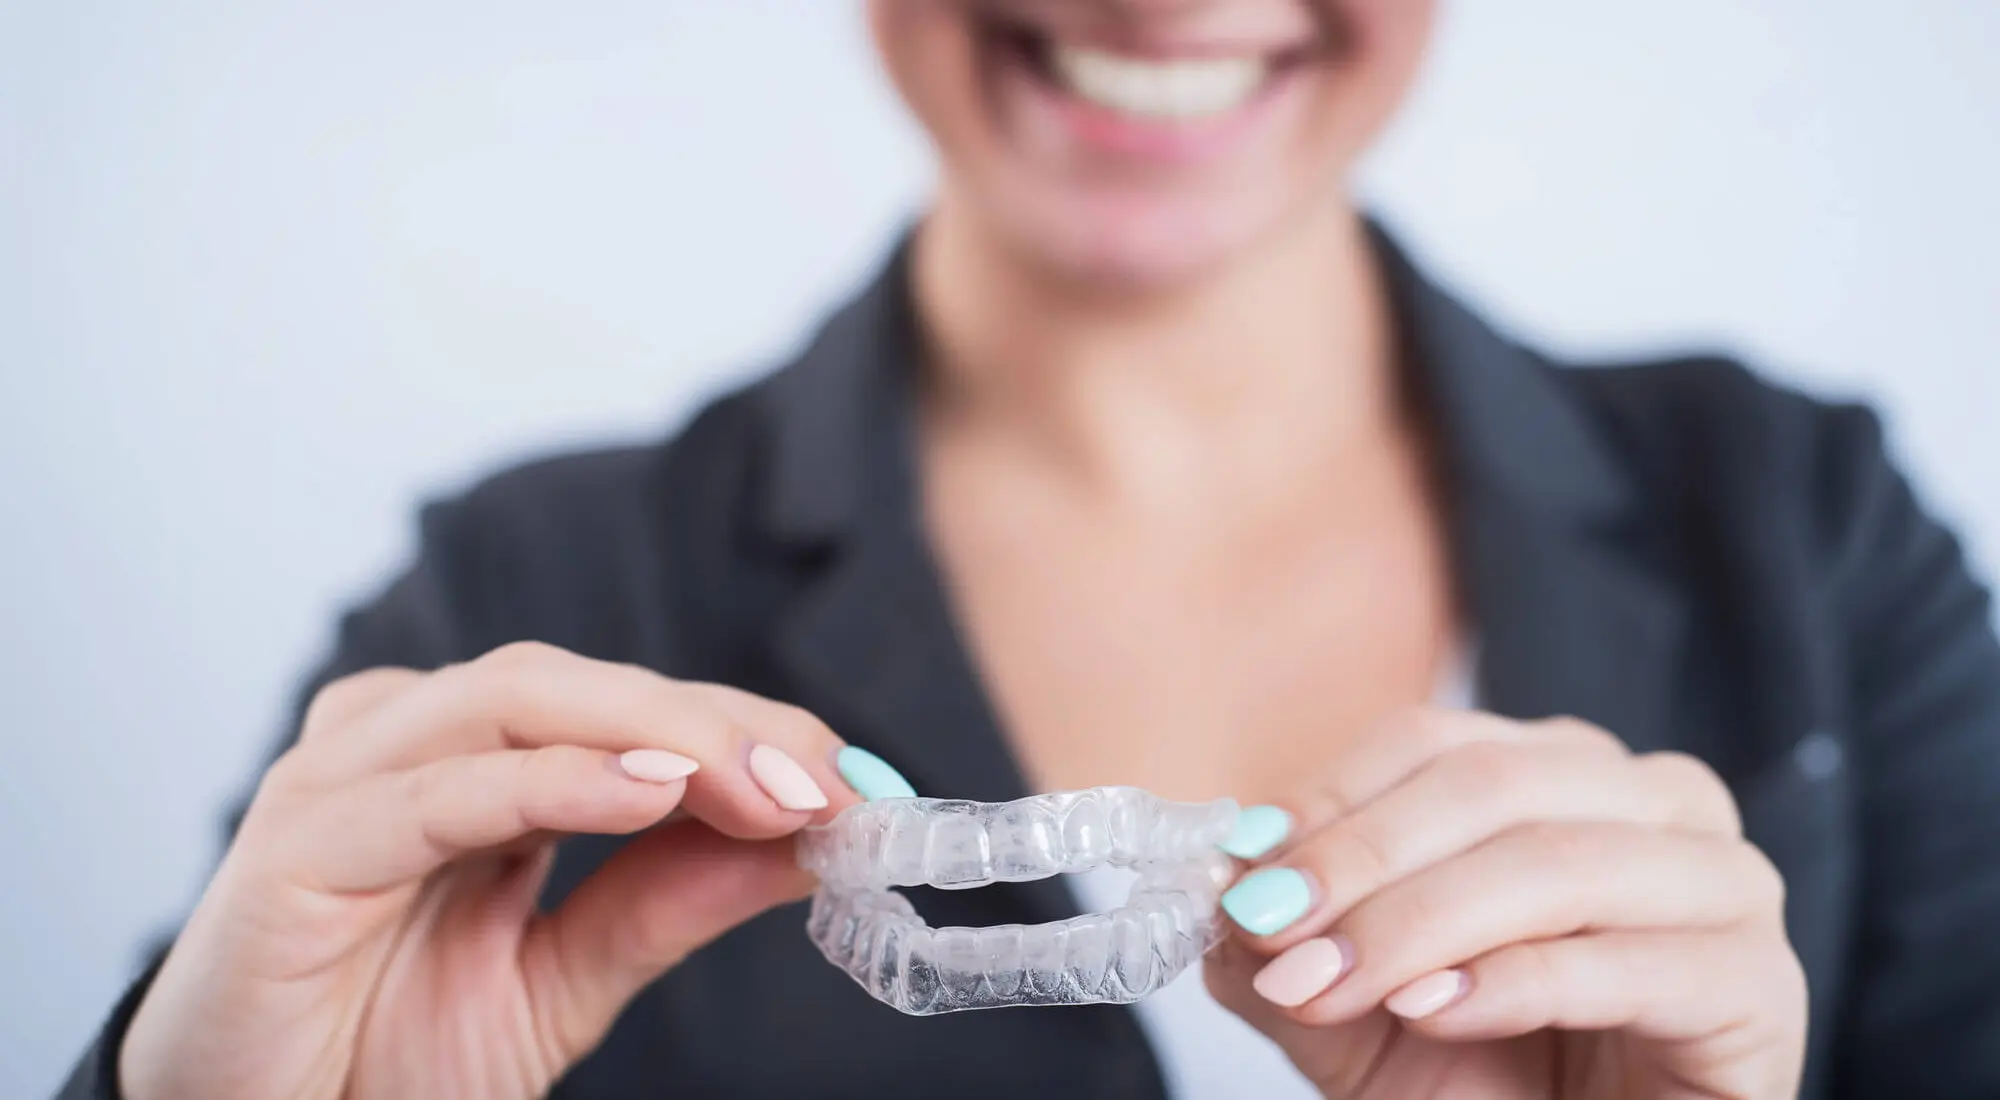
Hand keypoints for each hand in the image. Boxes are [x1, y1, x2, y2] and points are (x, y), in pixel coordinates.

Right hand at [120, 642, 861, 1099]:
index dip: (746, 730)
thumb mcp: (566, 979)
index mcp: (468, 764)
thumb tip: (813, 838)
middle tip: (832, 784)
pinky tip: (649, 793)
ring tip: (770, 787)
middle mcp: (402, 746)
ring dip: (658, 734)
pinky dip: (551, 781)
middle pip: (579, 686)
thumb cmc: (382, 1057)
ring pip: (515, 703)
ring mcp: (339, 785)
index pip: (625, 710)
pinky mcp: (291, 853)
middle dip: (721, 726)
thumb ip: (672, 898)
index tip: (859, 784)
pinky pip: (436, 793)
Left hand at [1205, 710, 1806, 1099]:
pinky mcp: (1757, 984)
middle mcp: (1655, 799)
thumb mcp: (1355, 1007)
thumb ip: (1287, 944)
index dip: (1329, 798)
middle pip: (1492, 784)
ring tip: (1331, 980)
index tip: (1240, 870)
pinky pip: (1628, 960)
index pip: (1431, 741)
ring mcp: (1723, 883)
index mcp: (1562, 769)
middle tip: (1270, 928)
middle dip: (1361, 859)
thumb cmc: (1486, 1077)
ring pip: (1557, 861)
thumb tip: (1218, 885)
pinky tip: (1433, 1012)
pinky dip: (1515, 982)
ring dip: (1421, 922)